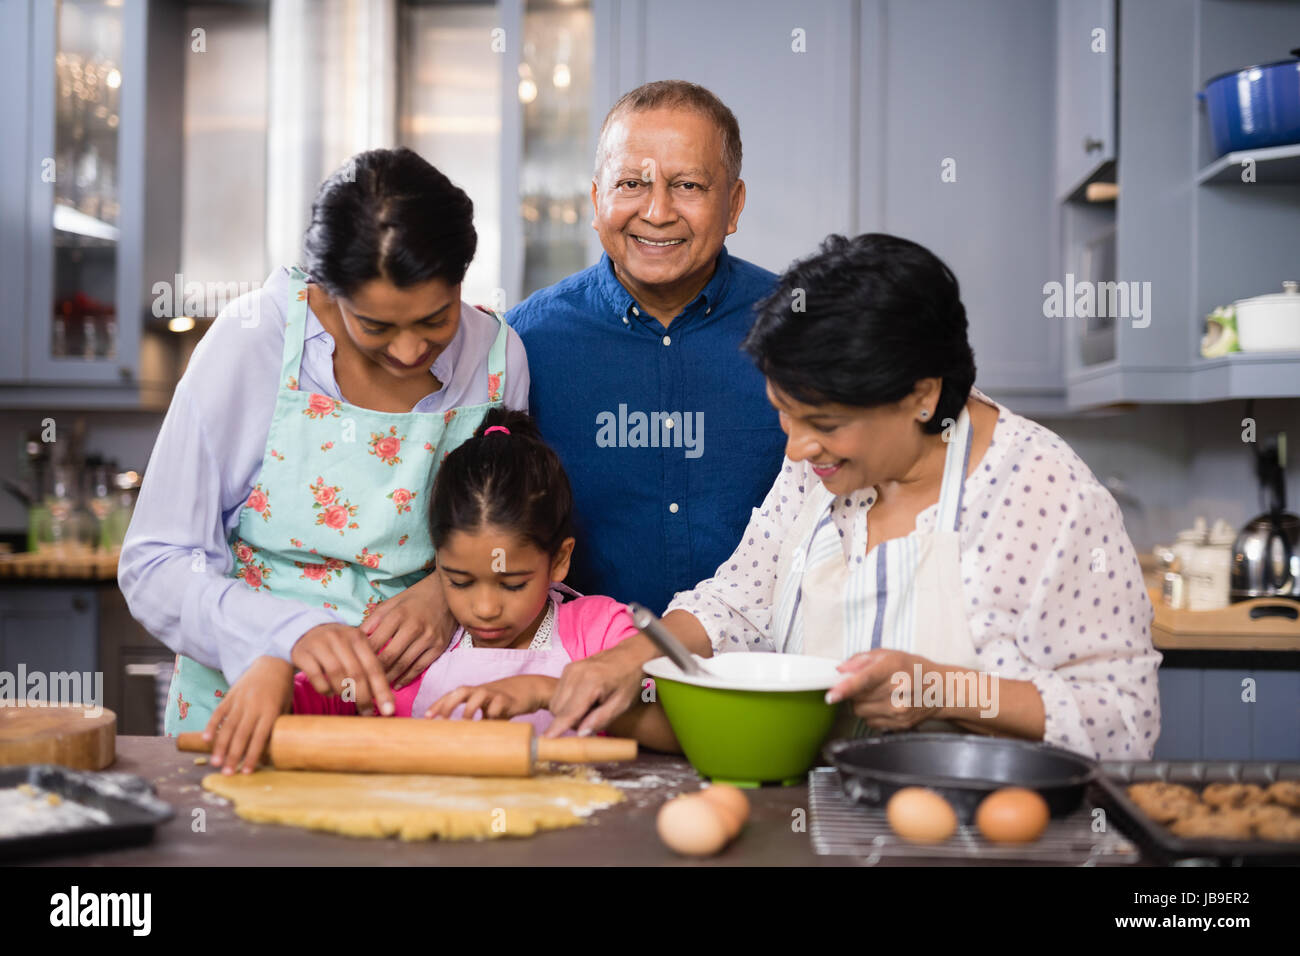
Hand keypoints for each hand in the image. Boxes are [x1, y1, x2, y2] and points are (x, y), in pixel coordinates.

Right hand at [204, 656, 292, 774]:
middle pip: (241, 735)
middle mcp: (254, 706)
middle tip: (227, 774)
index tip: (246, 772)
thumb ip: (277, 725)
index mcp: (271, 710)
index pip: (260, 737)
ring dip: (220, 746)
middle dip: (233, 756)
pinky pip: (219, 712)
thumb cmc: (282, 689)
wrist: (273, 662)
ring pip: (228, 726)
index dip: (252, 755)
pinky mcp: (231, 694)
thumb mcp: (285, 705)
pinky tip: (206, 740)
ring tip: (215, 763)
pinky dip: (212, 726)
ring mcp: (240, 700)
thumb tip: (271, 750)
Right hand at [292, 622, 393, 715]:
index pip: (374, 667)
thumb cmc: (337, 646)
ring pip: (336, 674)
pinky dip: (324, 689)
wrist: (305, 630)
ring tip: (346, 698)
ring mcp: (320, 645)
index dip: (382, 690)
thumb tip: (386, 699)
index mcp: (358, 638)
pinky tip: (329, 693)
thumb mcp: (354, 649)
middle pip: (356, 672)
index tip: (388, 710)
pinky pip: (316, 676)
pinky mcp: (303, 654)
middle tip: (367, 712)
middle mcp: (340, 638)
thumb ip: (369, 668)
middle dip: (364, 697)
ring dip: (343, 692)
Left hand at [362, 573, 455, 687]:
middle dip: (374, 671)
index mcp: (397, 615)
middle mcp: (413, 627)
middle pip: (388, 657)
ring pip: (403, 664)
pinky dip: (407, 678)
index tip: (355, 667)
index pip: (375, 642)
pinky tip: (397, 684)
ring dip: (389, 677)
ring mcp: (428, 638)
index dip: (362, 657)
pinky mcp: (439, 646)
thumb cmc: (415, 598)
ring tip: (377, 685)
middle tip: (364, 681)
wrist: (447, 594)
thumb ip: (373, 620)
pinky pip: (420, 667)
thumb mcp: (392, 602)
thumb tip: (356, 638)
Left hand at [424, 675, 555, 719]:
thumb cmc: (505, 702)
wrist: (531, 688)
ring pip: (478, 694)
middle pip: (461, 690)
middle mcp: (482, 690)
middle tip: (441, 719)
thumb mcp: (488, 709)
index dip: (438, 704)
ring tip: (465, 722)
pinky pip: (498, 704)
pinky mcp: (509, 699)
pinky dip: (492, 714)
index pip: (452, 694)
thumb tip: (463, 741)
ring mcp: (495, 693)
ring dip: (469, 708)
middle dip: (449, 703)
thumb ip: (477, 721)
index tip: (426, 717)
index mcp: (474, 692)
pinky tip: (491, 723)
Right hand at [545, 643, 647, 737]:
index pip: (569, 712)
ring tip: (590, 708)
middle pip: (558, 710)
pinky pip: (558, 694)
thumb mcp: (622, 704)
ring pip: (555, 702)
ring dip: (567, 713)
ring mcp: (570, 669)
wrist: (631, 655)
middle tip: (590, 720)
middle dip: (569, 722)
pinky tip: (584, 700)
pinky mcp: (568, 668)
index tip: (546, 740)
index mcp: (591, 682)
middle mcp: (576, 673)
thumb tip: (581, 734)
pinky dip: (567, 703)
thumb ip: (601, 719)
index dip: (557, 728)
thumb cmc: (629, 680)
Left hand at [825, 649, 944, 731]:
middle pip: (857, 697)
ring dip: (862, 703)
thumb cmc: (913, 669)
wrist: (941, 689)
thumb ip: (860, 660)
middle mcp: (898, 690)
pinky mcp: (900, 724)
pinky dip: (872, 714)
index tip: (832, 695)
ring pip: (860, 711)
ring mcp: (900, 710)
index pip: (865, 679)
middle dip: (854, 691)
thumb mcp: (888, 654)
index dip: (845, 688)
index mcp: (893, 667)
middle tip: (867, 684)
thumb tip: (840, 670)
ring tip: (878, 694)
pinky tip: (885, 704)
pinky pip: (870, 722)